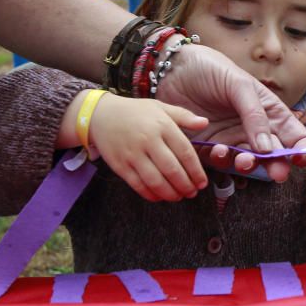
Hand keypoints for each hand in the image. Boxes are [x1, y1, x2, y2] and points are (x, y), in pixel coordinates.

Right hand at [90, 94, 208, 201]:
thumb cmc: (136, 112)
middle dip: (186, 185)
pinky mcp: (120, 165)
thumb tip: (205, 123)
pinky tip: (160, 196)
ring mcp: (132, 154)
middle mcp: (148, 140)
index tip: (202, 182)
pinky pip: (138, 185)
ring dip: (171, 193)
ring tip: (179, 197)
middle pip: (172, 170)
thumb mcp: (160, 108)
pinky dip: (151, 194)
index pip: (185, 153)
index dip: (196, 171)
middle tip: (192, 193)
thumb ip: (184, 116)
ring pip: (156, 181)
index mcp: (162, 126)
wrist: (100, 114)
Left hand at [157, 41, 305, 180]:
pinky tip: (219, 150)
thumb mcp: (239, 85)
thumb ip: (255, 115)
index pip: (294, 135)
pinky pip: (221, 162)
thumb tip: (269, 149)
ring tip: (244, 161)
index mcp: (270, 112)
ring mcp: (233, 140)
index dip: (302, 150)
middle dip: (278, 165)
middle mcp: (255, 129)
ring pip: (250, 162)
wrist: (171, 69)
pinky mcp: (210, 148)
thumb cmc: (210, 69)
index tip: (302, 160)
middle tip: (278, 174)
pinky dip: (223, 160)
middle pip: (275, 155)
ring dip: (250, 166)